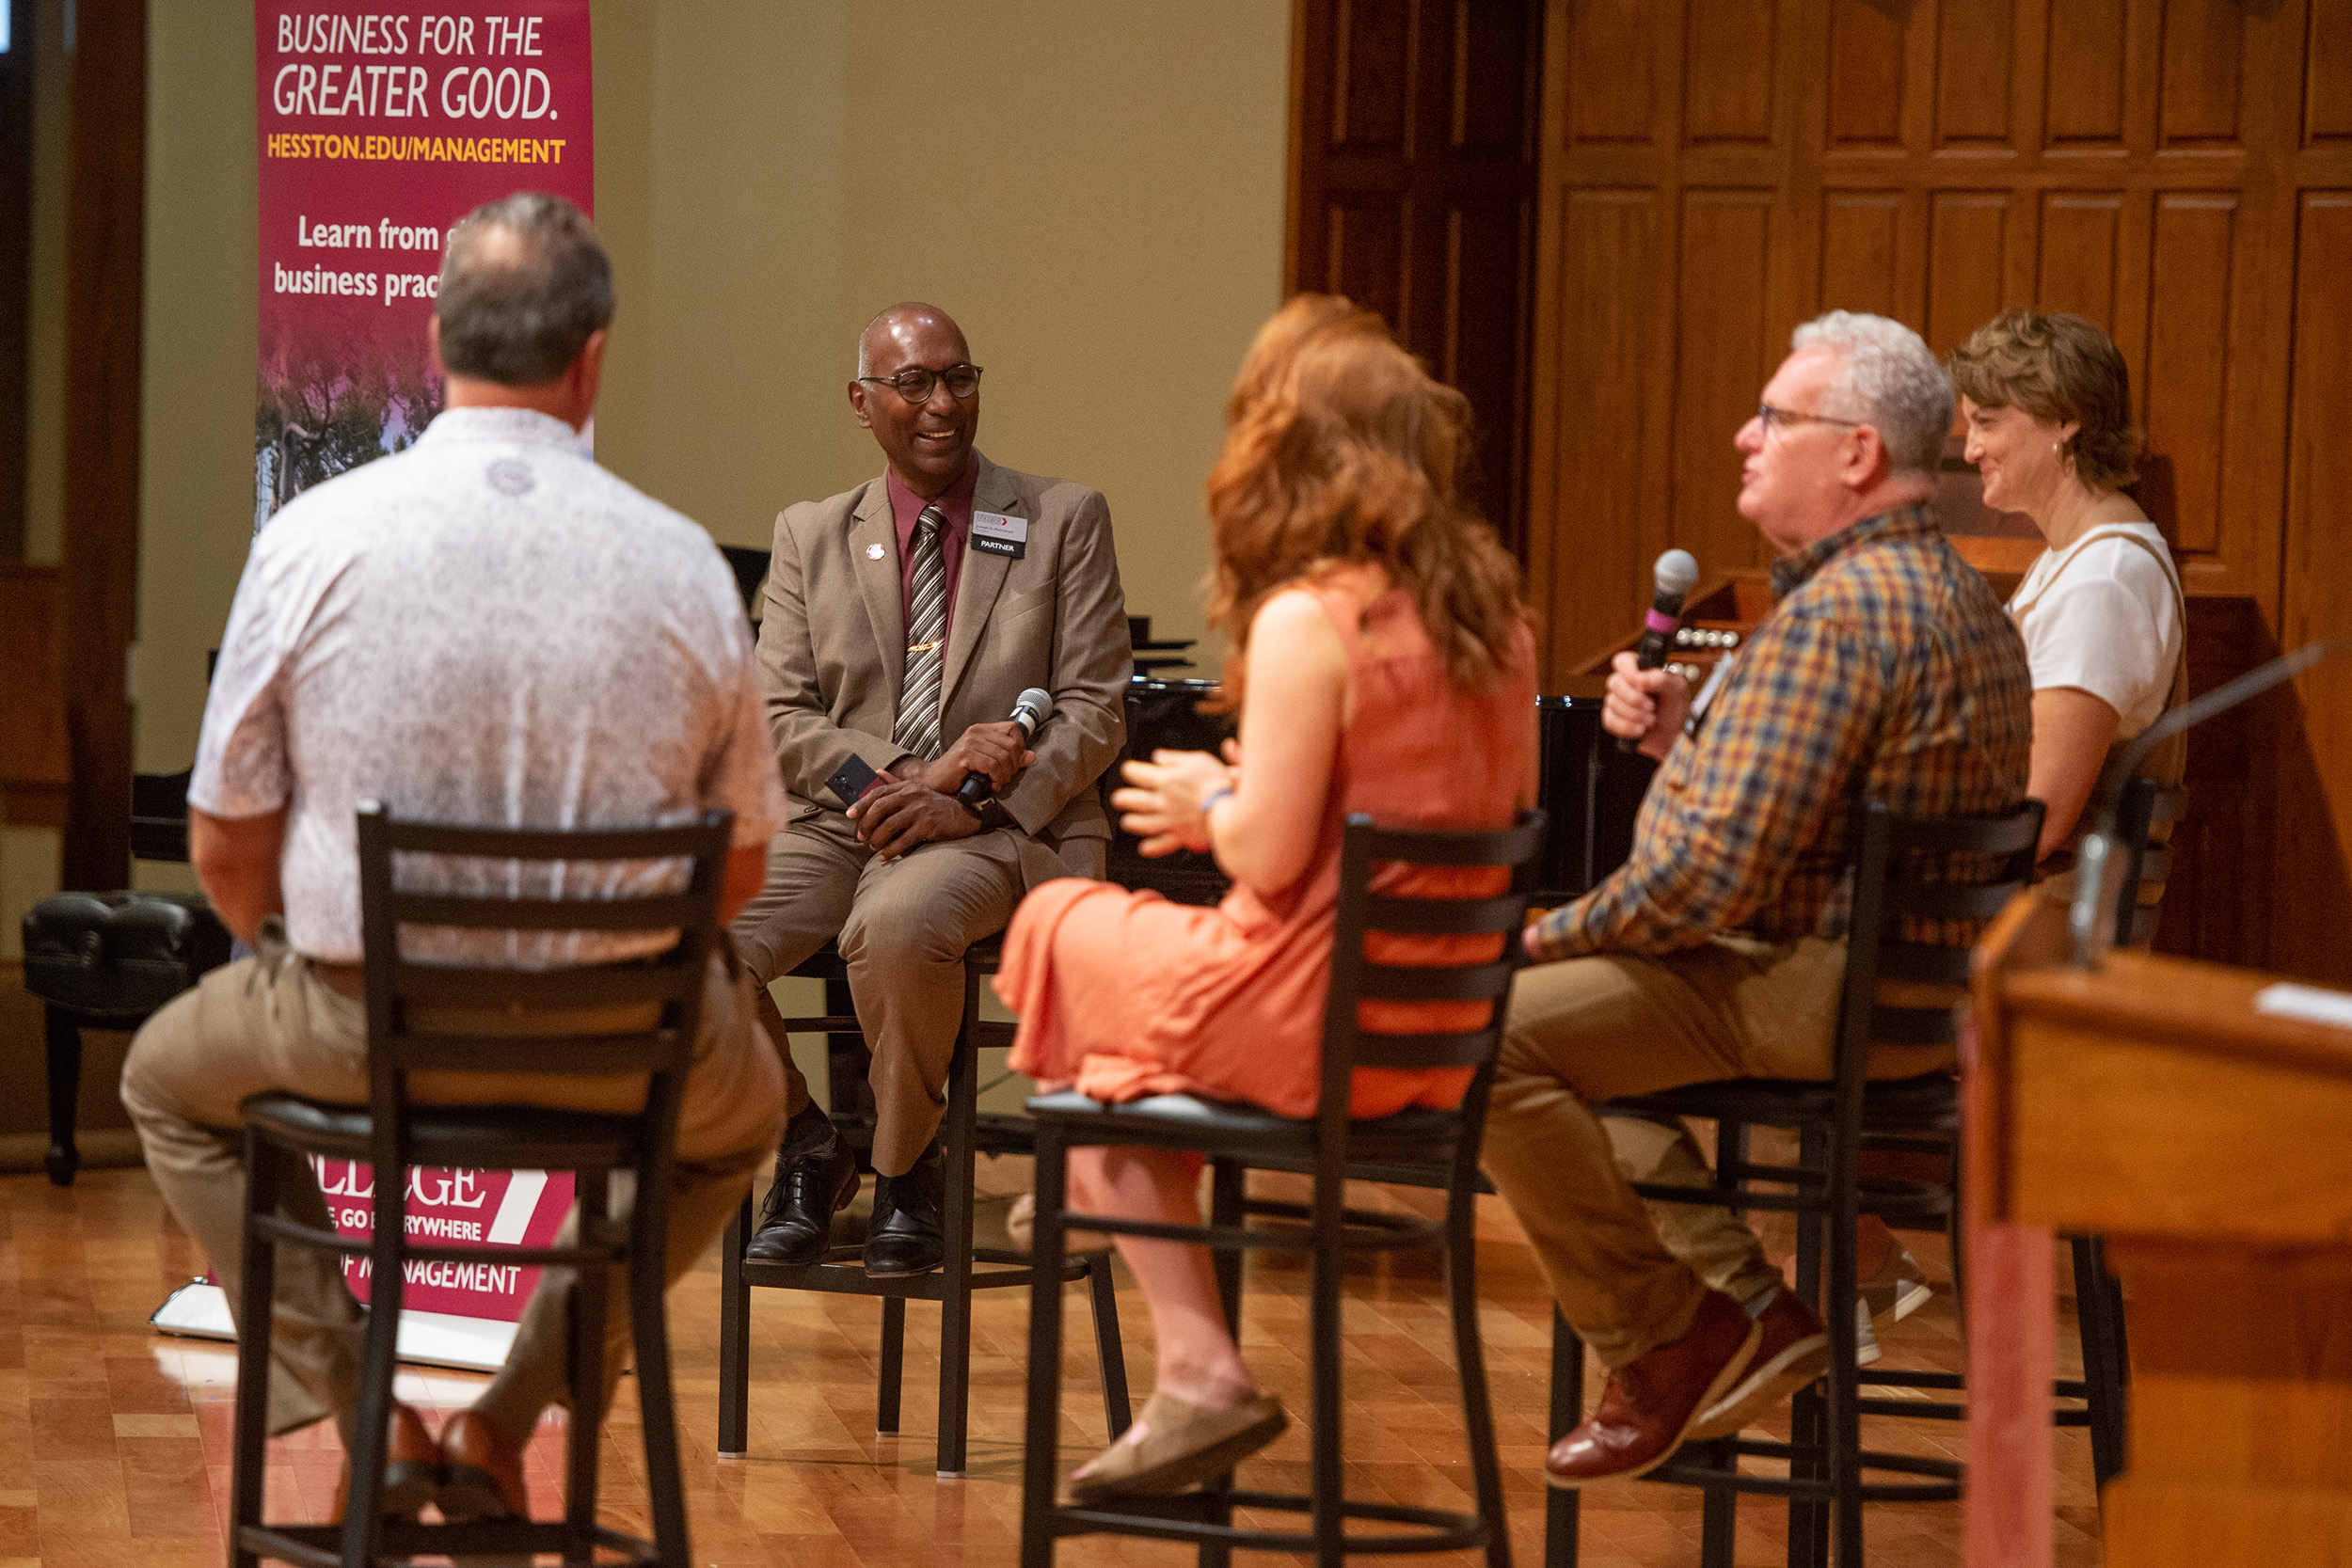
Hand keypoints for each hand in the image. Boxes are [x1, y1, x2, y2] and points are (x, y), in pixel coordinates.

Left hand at [847, 777, 979, 857]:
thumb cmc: (939, 804)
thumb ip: (896, 782)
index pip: (877, 793)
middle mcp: (912, 796)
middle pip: (879, 809)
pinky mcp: (928, 826)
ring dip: (877, 839)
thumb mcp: (918, 789)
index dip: (860, 804)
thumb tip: (877, 772)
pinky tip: (886, 856)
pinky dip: (891, 851)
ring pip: (889, 826)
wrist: (966, 814)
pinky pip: (903, 840)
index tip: (849, 815)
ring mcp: (920, 811)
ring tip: (873, 847)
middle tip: (862, 837)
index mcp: (907, 787)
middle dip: (866, 824)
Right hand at [918, 721, 1036, 795]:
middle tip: (1005, 777)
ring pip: (1003, 757)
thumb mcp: (988, 762)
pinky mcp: (965, 755)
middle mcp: (976, 732)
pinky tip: (992, 785)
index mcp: (982, 729)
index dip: (1020, 746)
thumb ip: (1009, 758)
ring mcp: (970, 742)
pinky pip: (992, 765)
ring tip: (998, 782)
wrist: (934, 780)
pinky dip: (996, 778)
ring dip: (1005, 775)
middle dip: (1013, 766)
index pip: (1013, 728)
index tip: (1014, 763)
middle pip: (1012, 745)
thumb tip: (1031, 756)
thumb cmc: (961, 773)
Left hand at [1109, 747, 1233, 857]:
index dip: (1130, 770)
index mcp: (1166, 781)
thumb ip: (1174, 759)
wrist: (1228, 808)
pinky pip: (1162, 844)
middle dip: (1124, 799)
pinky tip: (1144, 848)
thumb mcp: (1197, 760)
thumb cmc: (1216, 783)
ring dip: (1133, 822)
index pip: (1139, 774)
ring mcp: (1170, 821)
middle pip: (1136, 800)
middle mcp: (1163, 802)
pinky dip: (1152, 847)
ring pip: (1144, 823)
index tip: (1127, 770)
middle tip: (1118, 799)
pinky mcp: (1180, 836)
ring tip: (1126, 822)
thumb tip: (1158, 757)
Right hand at [1603, 651, 1691, 760]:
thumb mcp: (1678, 690)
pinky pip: (1610, 721)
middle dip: (1634, 698)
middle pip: (1614, 683)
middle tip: (1651, 706)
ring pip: (1613, 703)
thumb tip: (1641, 678)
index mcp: (1641, 671)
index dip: (1627, 670)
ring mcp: (1617, 702)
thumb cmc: (1675, 710)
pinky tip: (1640, 729)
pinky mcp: (1613, 719)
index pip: (1622, 661)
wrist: (1672, 737)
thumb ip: (1662, 679)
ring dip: (1634, 715)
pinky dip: (1627, 727)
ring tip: (1651, 720)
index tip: (1640, 682)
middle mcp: (1626, 684)